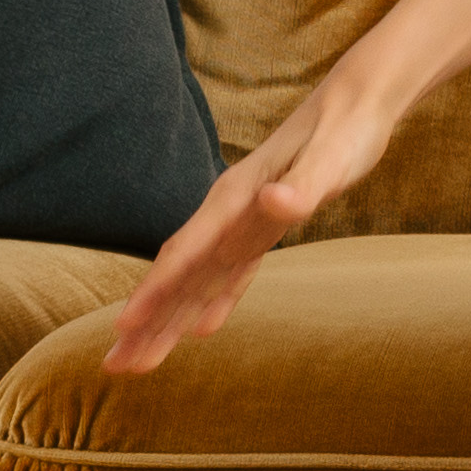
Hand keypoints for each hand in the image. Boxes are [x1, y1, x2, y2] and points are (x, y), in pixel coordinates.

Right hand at [107, 85, 372, 375]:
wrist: (356, 104)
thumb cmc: (345, 130)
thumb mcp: (330, 159)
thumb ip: (302, 185)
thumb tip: (275, 203)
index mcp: (234, 200)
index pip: (185, 253)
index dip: (155, 291)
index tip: (124, 327)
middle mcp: (228, 215)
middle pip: (178, 277)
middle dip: (148, 323)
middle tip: (115, 367)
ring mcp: (242, 223)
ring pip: (197, 282)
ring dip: (168, 322)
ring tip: (139, 362)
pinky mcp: (264, 229)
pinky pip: (230, 275)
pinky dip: (214, 303)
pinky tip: (201, 331)